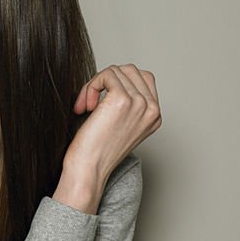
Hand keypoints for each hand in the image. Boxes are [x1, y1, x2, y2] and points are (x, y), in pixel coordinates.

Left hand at [54, 64, 160, 213]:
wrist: (88, 170)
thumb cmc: (97, 152)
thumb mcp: (120, 125)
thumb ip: (127, 104)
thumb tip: (113, 78)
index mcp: (154, 115)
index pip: (143, 78)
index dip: (118, 83)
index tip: (99, 103)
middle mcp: (152, 109)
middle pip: (130, 70)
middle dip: (105, 81)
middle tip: (89, 103)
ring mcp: (140, 103)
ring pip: (117, 70)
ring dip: (95, 84)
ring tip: (85, 106)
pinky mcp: (122, 100)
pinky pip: (107, 74)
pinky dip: (91, 86)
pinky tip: (84, 107)